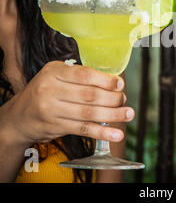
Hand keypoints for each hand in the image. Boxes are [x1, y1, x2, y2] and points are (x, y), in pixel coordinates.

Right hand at [1, 61, 133, 145]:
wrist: (19, 117)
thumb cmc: (44, 92)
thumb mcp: (55, 75)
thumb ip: (79, 76)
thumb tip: (112, 82)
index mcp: (54, 72)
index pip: (84, 75)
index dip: (106, 80)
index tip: (120, 84)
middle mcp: (50, 89)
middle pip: (89, 95)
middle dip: (112, 98)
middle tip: (124, 100)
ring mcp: (52, 110)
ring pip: (89, 113)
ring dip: (113, 115)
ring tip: (128, 114)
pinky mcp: (56, 127)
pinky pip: (84, 129)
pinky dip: (102, 132)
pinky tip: (116, 133)